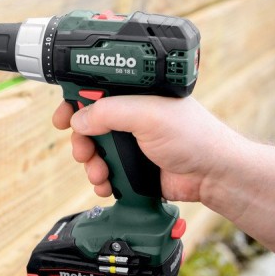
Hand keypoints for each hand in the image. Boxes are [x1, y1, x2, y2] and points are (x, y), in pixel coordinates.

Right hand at [52, 95, 240, 202]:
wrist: (212, 175)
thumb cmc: (192, 136)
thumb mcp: (146, 115)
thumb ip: (109, 113)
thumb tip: (79, 120)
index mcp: (135, 93)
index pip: (95, 90)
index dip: (74, 101)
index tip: (62, 116)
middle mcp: (131, 115)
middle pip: (88, 124)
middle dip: (80, 140)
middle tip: (82, 150)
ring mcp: (131, 142)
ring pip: (94, 151)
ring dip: (90, 164)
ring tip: (99, 173)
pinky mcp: (132, 167)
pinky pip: (105, 172)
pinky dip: (101, 180)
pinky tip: (106, 185)